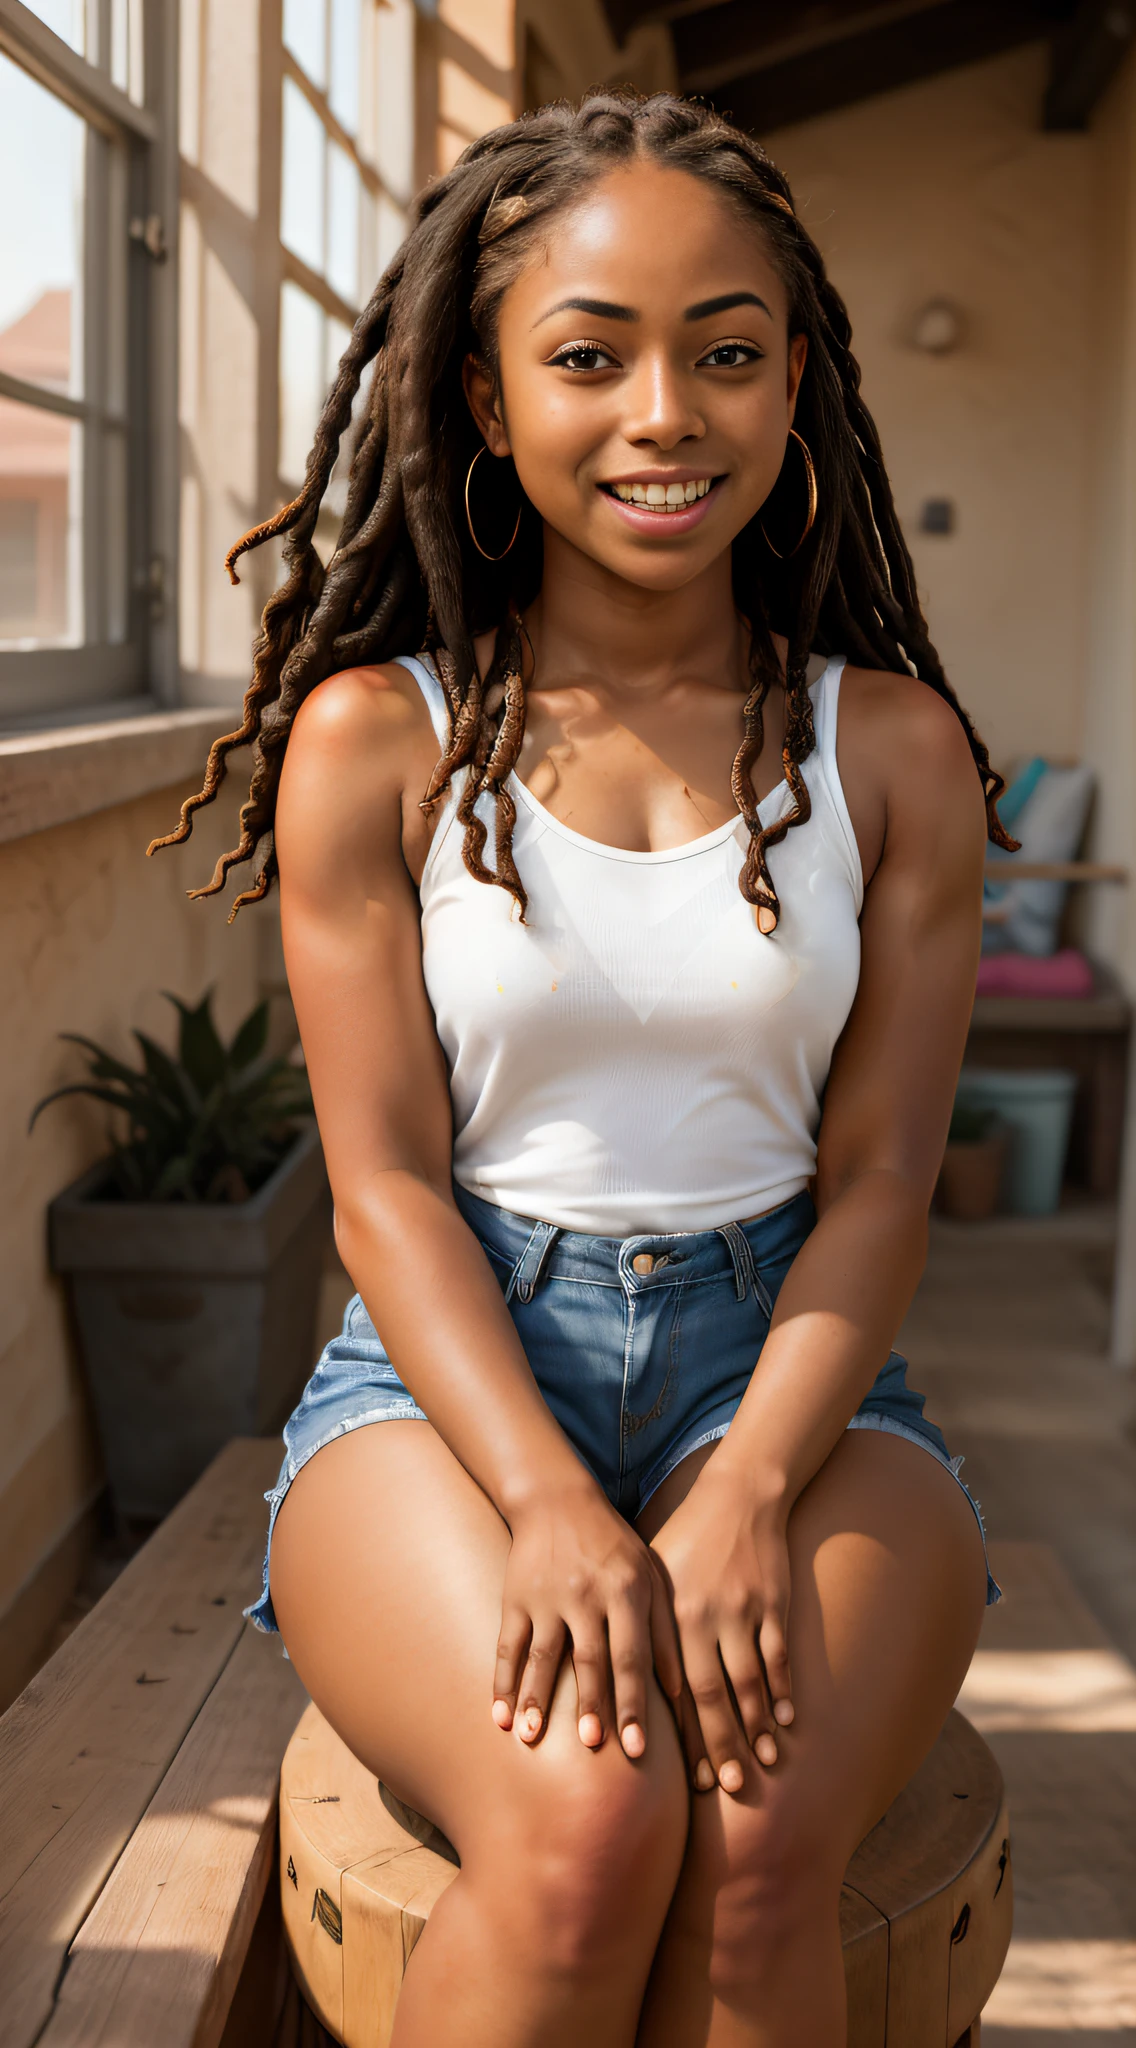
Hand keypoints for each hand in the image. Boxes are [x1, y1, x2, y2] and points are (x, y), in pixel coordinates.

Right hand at [492, 1481, 683, 1756]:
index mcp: (626, 1591)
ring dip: (536, 1698)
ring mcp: (547, 1597)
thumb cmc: (614, 1546)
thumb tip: (677, 1692)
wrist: (557, 1500)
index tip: (637, 1748)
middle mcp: (587, 1594)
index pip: (632, 1656)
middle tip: (592, 1746)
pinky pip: (507, 1645)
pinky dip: (502, 1682)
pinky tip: (499, 1716)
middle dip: (591, 1705)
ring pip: (542, 1655)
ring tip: (532, 1738)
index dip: (634, 1703)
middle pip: (590, 1659)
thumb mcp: (651, 1576)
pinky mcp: (515, 1597)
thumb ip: (666, 1631)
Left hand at [650, 1461, 794, 1794]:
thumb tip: (615, 1681)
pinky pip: (778, 1654)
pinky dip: (783, 1688)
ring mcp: (741, 1611)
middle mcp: (702, 1617)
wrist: (736, 1496)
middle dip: (721, 1744)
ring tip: (766, 1763)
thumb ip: (640, 1626)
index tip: (689, 1780)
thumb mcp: (653, 1576)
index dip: (682, 1735)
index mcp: (668, 1615)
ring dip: (758, 1725)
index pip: (672, 1687)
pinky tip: (786, 1719)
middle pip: (712, 1694)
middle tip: (731, 1788)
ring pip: (750, 1680)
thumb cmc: (686, 1541)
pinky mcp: (773, 1602)